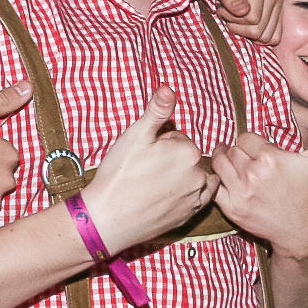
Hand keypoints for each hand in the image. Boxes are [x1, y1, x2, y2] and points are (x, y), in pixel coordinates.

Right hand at [80, 86, 215, 252]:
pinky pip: (195, 199)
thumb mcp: (136, 136)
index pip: (179, 138)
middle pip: (187, 157)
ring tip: (153, 183)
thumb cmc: (119, 175)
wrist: (108, 218)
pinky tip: (166, 195)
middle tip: (144, 169)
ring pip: (192, 176)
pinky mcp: (190, 216)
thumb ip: (157, 110)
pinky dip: (186, 195)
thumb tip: (169, 89)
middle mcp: (199, 175)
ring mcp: (196, 198)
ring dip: (180, 176)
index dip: (160, 143)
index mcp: (188, 152)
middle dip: (170, 159)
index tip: (144, 154)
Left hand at [212, 126, 307, 257]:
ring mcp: (240, 192)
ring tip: (233, 164)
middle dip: (237, 152)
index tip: (257, 149)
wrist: (302, 232)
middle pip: (230, 150)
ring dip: (223, 162)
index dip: (250, 142)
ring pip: (219, 164)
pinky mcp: (232, 208)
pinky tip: (227, 181)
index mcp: (270, 158)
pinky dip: (217, 182)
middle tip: (246, 158)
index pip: (245, 138)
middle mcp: (252, 174)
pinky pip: (214, 187)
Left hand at [213, 0, 281, 44]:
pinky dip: (258, 38)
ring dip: (248, 33)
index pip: (252, 18)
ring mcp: (279, 4)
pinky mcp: (280, 15)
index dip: (232, 19)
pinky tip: (246, 26)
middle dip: (238, 27)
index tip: (221, 9)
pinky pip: (274, 38)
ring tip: (236, 19)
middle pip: (259, 30)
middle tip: (227, 15)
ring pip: (266, 36)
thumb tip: (243, 11)